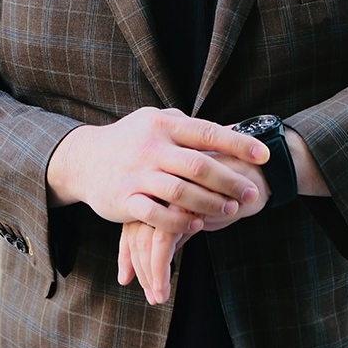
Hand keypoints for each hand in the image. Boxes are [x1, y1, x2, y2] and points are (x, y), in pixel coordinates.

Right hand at [47, 107, 268, 236]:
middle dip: (230, 181)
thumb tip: (232, 128)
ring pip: (180, 191)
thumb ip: (189, 127)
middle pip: (199, 165)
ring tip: (231, 210)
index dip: (238, 144)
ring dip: (211, 203)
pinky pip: (157, 214)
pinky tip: (198, 224)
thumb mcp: (156, 123)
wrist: (83, 159)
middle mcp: (151, 146)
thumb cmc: (131, 140)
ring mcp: (137, 173)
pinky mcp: (124, 198)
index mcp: (163, 124)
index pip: (207, 132)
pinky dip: (180, 221)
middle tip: (252, 193)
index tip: (264, 155)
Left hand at [117, 156, 269, 302]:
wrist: (255, 176)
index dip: (126, 254)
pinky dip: (160, 270)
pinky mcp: (183, 206)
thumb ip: (174, 227)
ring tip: (158, 298)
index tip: (126, 278)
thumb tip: (154, 258)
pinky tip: (164, 288)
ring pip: (144, 241)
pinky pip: (163, 243)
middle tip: (151, 295)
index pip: (130, 224)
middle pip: (134, 234)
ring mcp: (166, 196)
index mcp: (154, 188)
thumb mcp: (194, 212)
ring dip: (149, 275)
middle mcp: (155, 190)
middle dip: (139, 269)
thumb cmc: (225, 193)